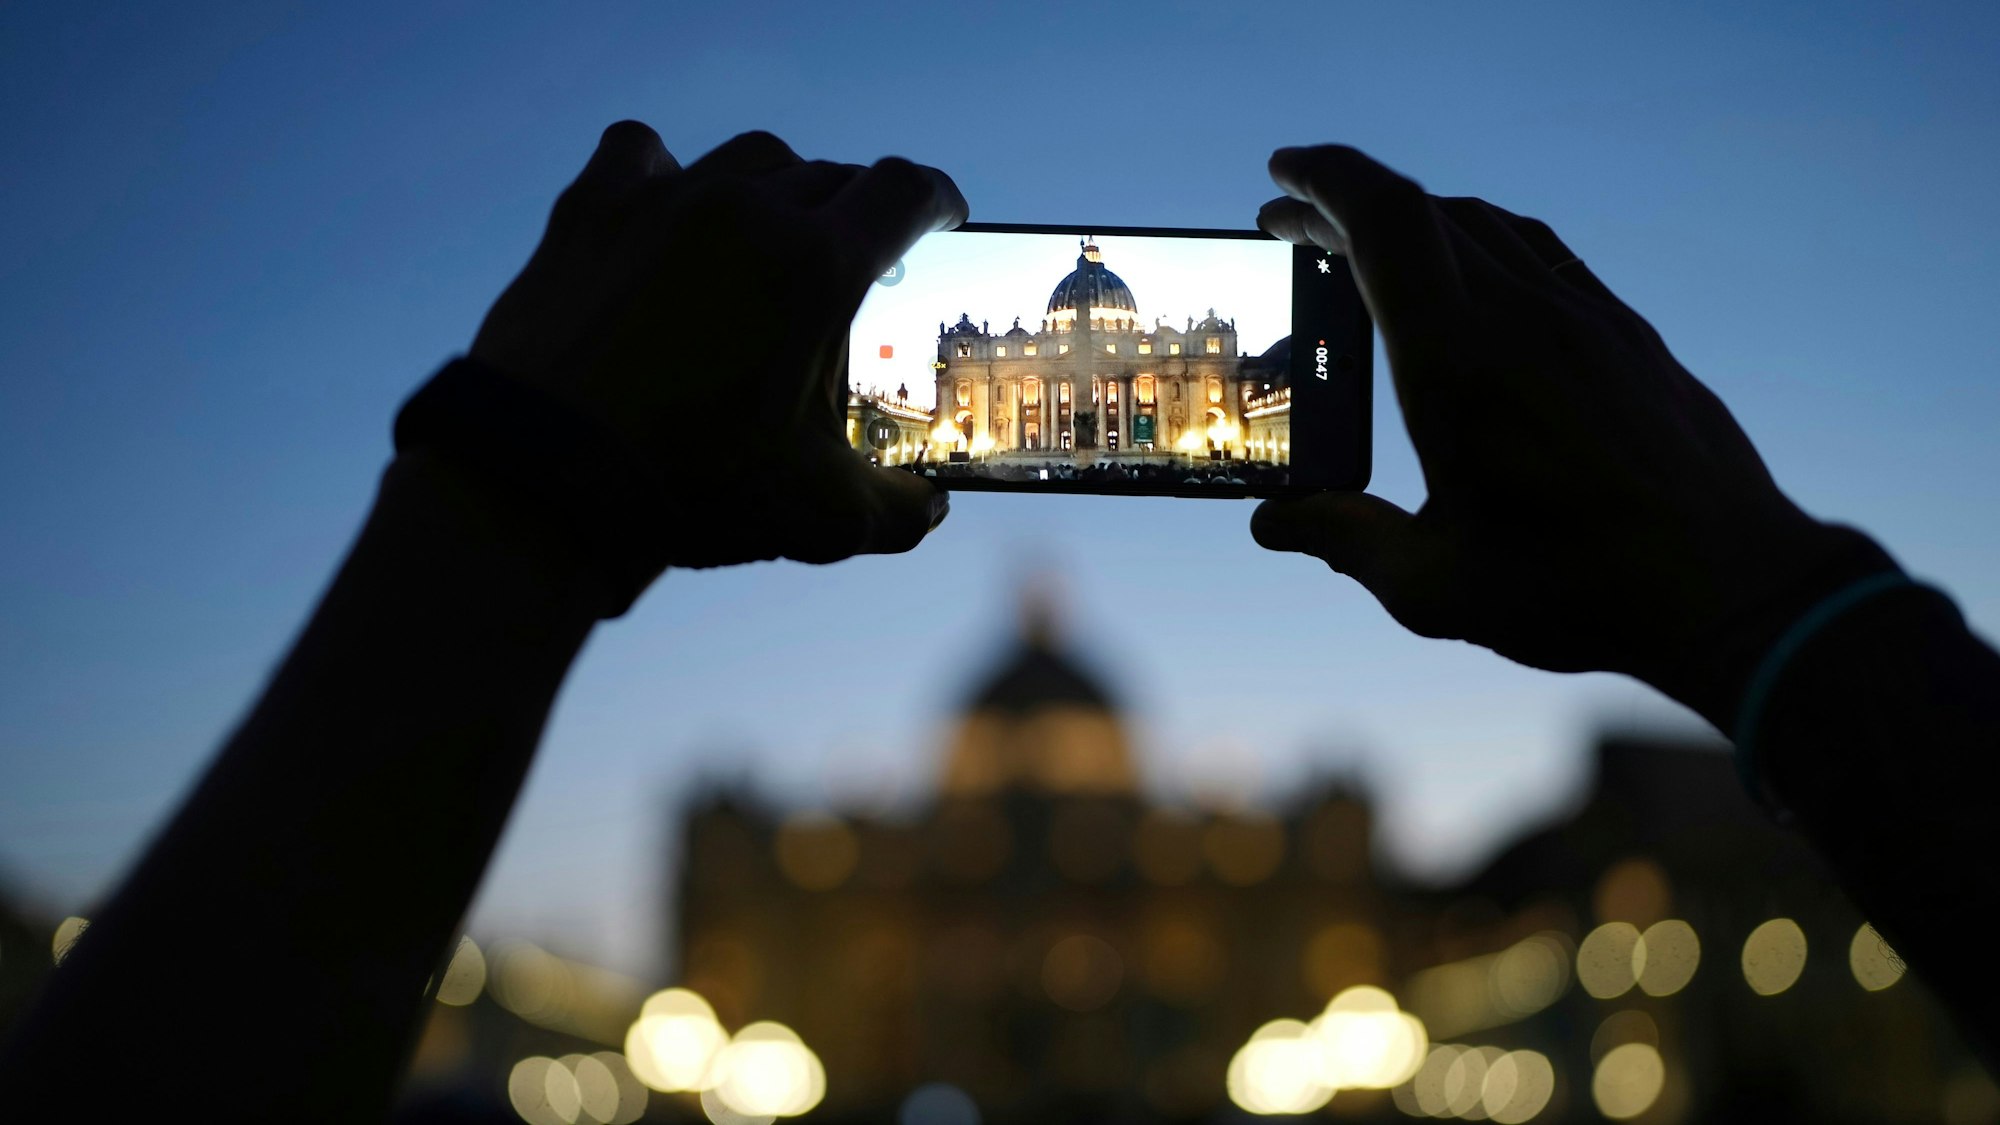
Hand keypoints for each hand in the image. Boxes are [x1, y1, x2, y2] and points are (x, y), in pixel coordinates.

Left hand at [470, 122, 963, 568]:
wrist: (544, 476)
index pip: (905, 192)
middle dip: (855, 215)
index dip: (936, 201)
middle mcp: (748, 212)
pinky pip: (642, 152)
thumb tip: (933, 508)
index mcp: (818, 268)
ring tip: (770, 236)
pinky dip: (668, 172)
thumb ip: (898, 510)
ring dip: (776, 189)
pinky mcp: (592, 211)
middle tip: (853, 259)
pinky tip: (669, 206)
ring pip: (751, 159)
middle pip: (831, 177)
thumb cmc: (690, 490)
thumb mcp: (818, 515)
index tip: (942, 215)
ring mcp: (665, 201)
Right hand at [1250, 145, 1864, 711]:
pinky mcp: (1625, 334)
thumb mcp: (1434, 585)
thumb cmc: (1578, 592)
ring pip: (1482, 223)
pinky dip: (1479, 239)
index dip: (1324, 184)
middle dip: (1347, 204)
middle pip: (1423, 211)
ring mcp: (1582, 317)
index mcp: (1457, 363)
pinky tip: (1467, 274)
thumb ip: (1343, 540)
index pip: (1383, 223)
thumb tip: (1273, 522)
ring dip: (1413, 219)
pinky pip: (1540, 252)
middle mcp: (1521, 317)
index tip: (1280, 177)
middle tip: (1295, 228)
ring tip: (1367, 251)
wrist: (1729, 586)